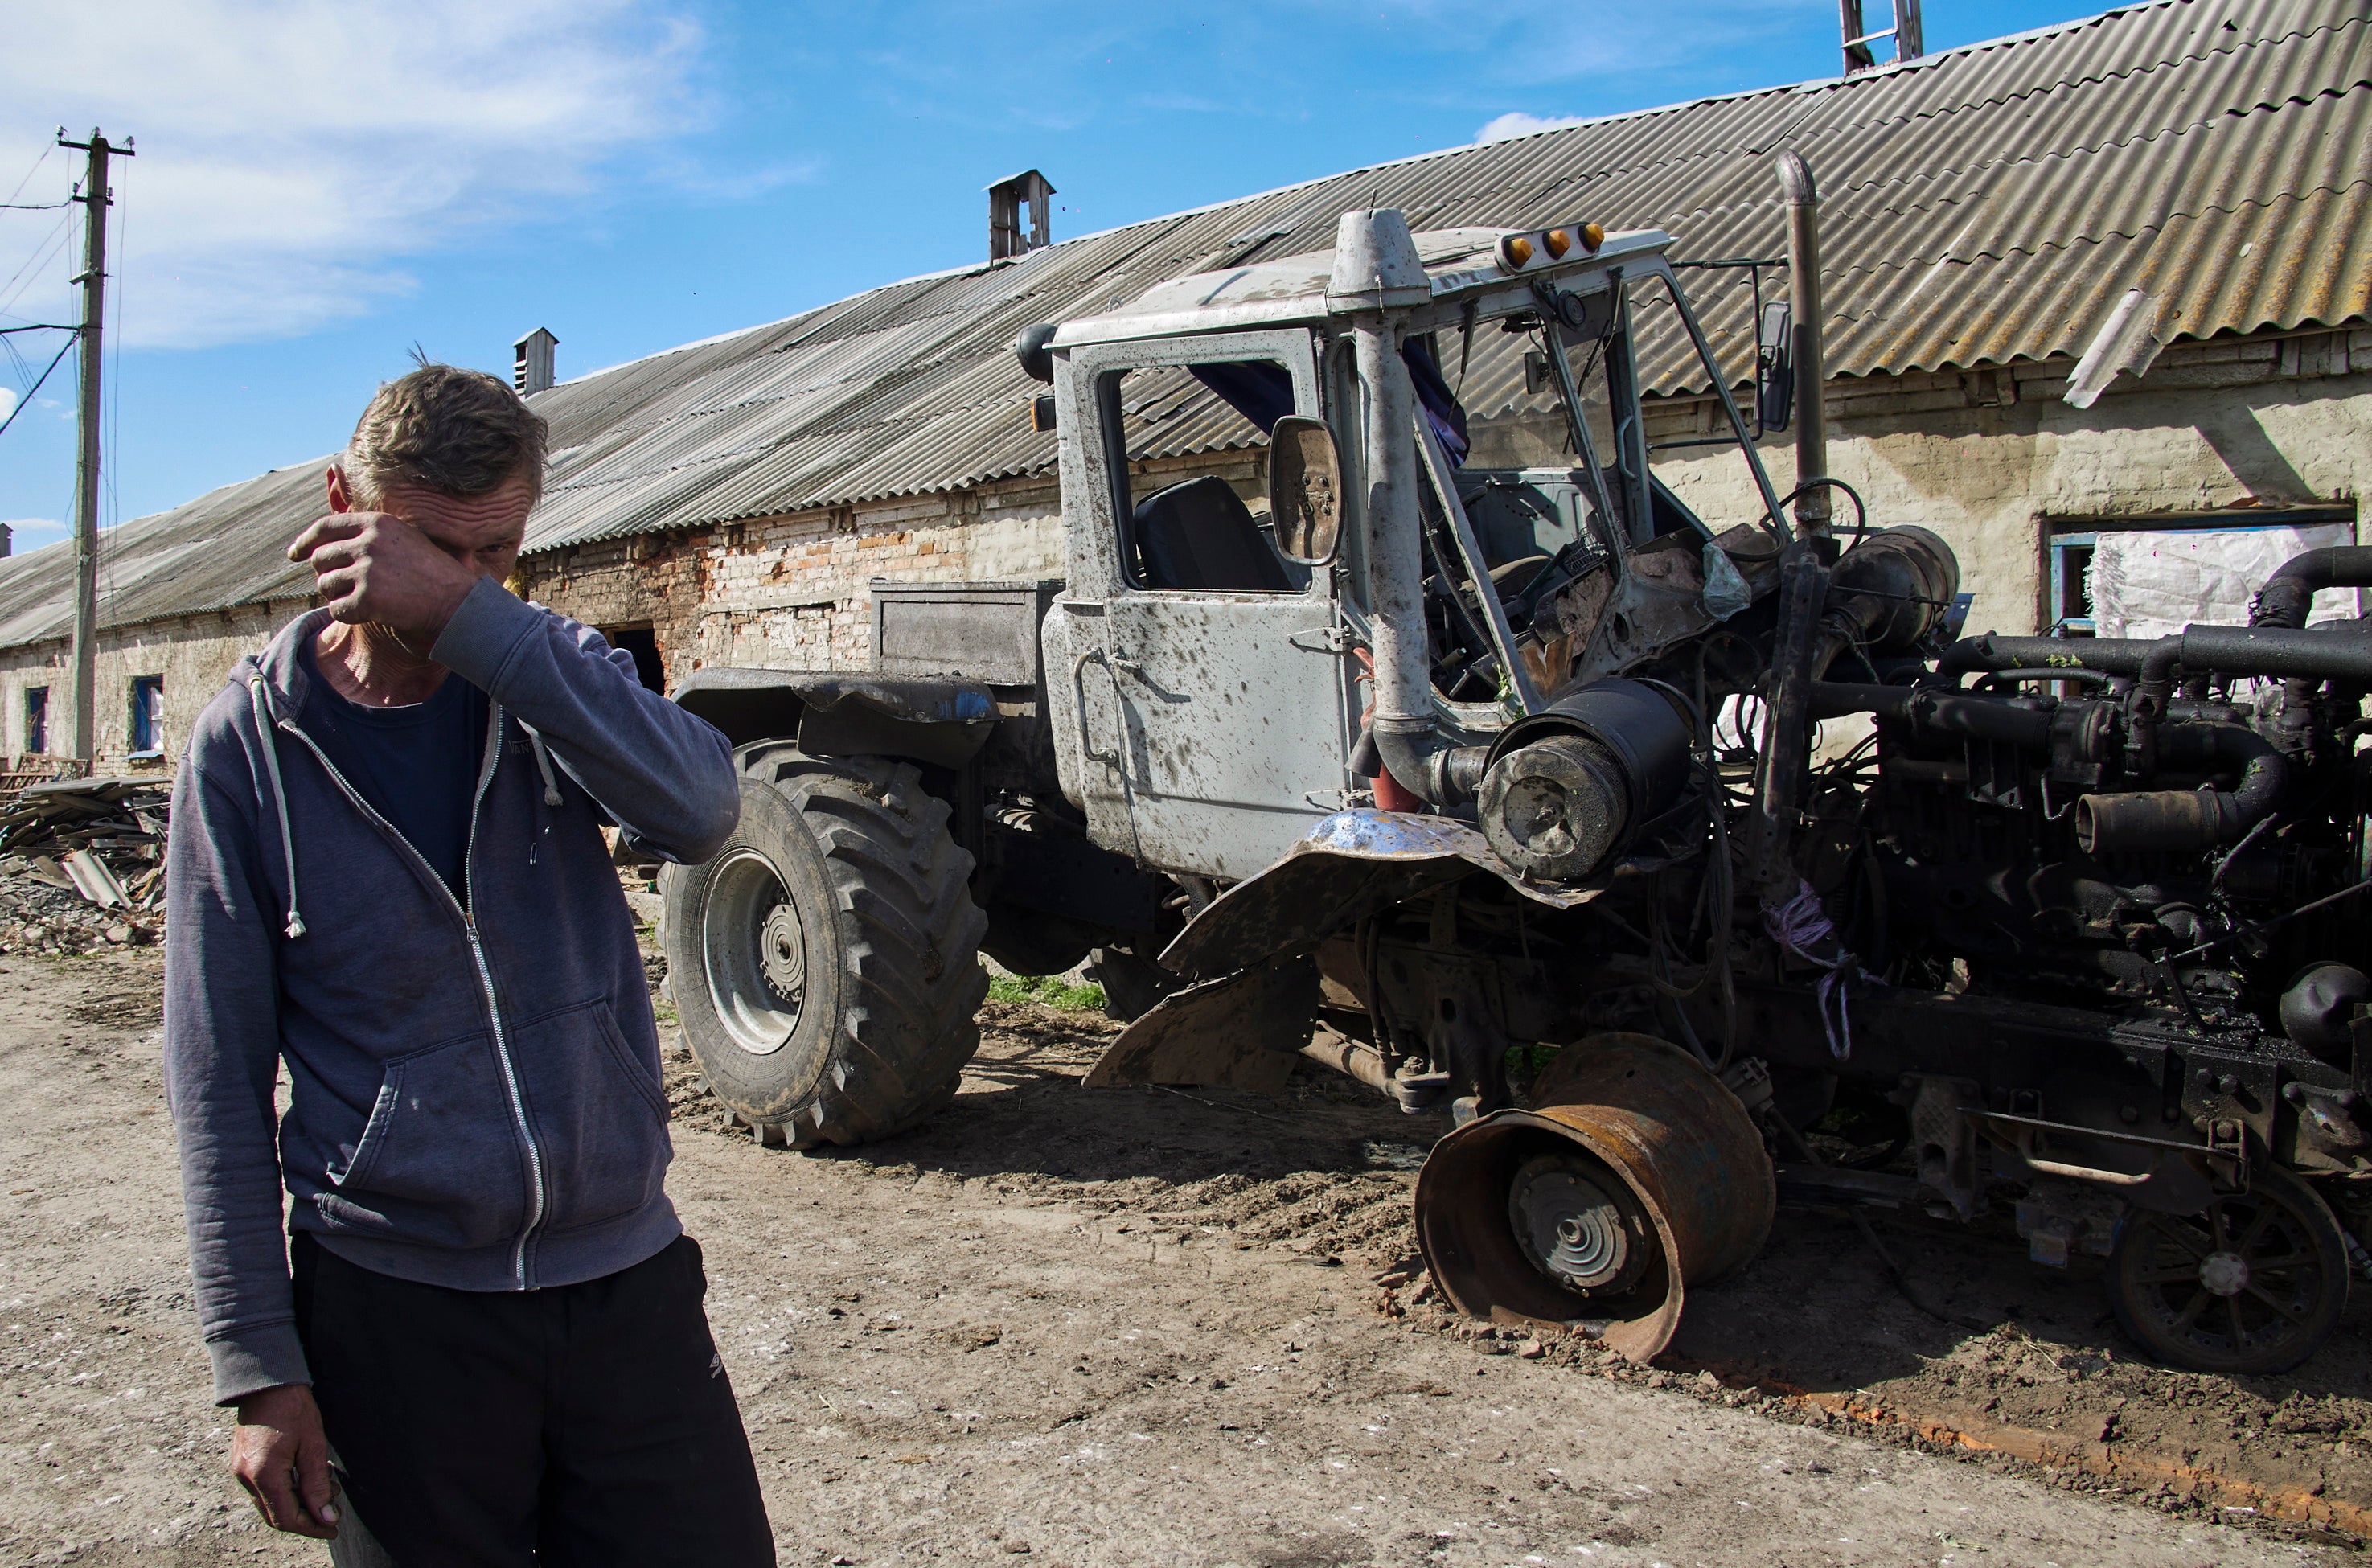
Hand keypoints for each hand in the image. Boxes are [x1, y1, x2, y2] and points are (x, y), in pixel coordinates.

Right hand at [230, 1383, 339, 1538]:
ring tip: (326, 1488)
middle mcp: (246, 1478)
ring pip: (269, 1503)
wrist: (266, 1381)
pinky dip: (285, 1490)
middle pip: (276, 1515)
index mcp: (263, 1474)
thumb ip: (318, 1484)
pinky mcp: (241, 1464)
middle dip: (306, 1518)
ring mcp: (240, 1471)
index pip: (287, 1518)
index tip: (333, 1527)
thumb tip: (326, 1516)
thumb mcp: (313, 1445)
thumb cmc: (293, 1407)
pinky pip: (263, 1489)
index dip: (311, 1527)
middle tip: (333, 1512)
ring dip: (297, 1503)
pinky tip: (307, 1477)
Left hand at [289, 511, 478, 640]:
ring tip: (367, 600)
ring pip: (325, 585)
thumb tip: (327, 542)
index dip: (305, 541)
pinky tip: (371, 614)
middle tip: (346, 587)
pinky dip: (349, 615)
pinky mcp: (366, 599)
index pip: (325, 527)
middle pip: (320, 558)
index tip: (293, 554)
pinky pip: (336, 609)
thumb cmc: (434, 574)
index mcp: (376, 524)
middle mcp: (368, 543)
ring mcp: (366, 571)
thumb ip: (369, 536)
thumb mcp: (405, 540)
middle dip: (327, 575)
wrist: (458, 603)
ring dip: (339, 596)